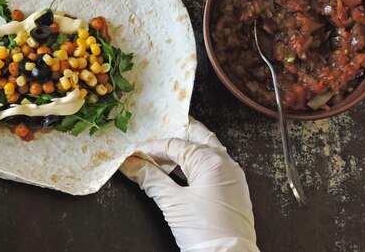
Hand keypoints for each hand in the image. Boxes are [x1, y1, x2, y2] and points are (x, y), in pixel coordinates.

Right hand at [120, 118, 259, 251]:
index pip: (174, 144)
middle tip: (155, 133)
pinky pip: (214, 165)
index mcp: (211, 161)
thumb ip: (150, 179)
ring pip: (208, 149)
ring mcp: (233, 176)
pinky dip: (196, 162)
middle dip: (175, 133)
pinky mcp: (234, 190)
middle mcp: (226, 163)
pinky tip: (181, 170)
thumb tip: (131, 164)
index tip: (133, 152)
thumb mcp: (172, 203)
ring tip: (164, 151)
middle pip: (198, 136)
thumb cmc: (203, 232)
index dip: (150, 147)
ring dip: (186, 147)